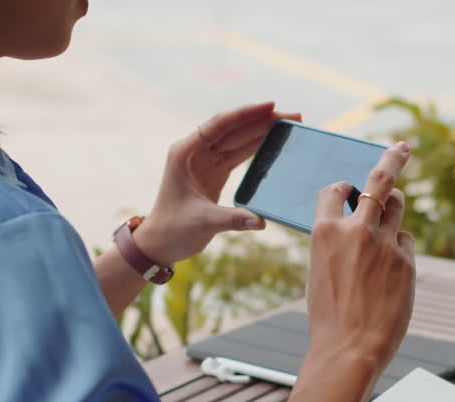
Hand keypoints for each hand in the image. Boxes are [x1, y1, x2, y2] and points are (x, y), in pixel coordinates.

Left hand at [136, 102, 299, 264]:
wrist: (161, 243)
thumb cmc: (173, 230)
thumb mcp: (202, 223)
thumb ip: (232, 219)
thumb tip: (260, 221)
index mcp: (185, 153)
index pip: (219, 125)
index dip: (246, 114)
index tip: (271, 106)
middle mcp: (195, 151)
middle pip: (233, 128)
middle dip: (262, 120)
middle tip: (293, 117)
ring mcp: (205, 160)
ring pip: (238, 139)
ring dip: (262, 131)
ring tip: (290, 125)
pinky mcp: (214, 171)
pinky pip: (238, 153)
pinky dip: (257, 147)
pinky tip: (275, 143)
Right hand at [304, 143, 415, 378]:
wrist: (349, 349)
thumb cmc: (329, 315)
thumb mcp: (321, 271)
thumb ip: (338, 242)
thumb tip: (358, 223)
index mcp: (325, 231)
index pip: (335, 190)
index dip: (343, 188)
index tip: (349, 189)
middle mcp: (357, 230)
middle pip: (379, 183)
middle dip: (392, 160)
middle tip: (403, 147)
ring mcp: (385, 245)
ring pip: (397, 207)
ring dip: (394, 206)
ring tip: (390, 213)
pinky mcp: (406, 262)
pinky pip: (405, 244)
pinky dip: (399, 251)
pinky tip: (389, 274)